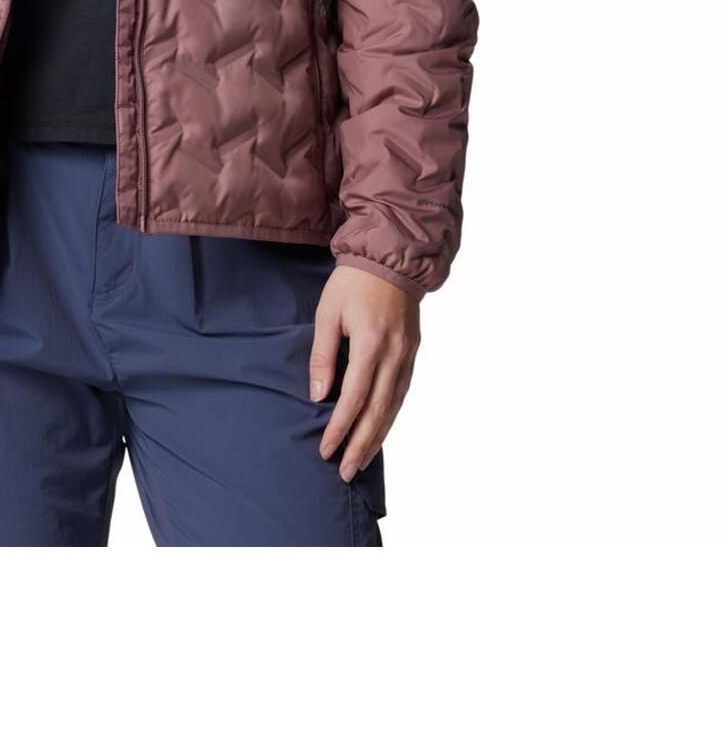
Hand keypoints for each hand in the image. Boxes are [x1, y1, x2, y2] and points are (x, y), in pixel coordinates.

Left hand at [309, 264, 419, 481]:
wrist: (391, 258)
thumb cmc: (353, 282)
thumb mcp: (327, 313)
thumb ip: (323, 355)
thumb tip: (318, 396)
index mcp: (372, 345)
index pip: (354, 399)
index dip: (339, 428)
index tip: (326, 450)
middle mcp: (395, 355)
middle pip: (378, 412)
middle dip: (360, 445)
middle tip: (345, 472)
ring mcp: (408, 356)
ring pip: (394, 407)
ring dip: (378, 437)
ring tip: (361, 461)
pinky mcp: (413, 353)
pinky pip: (402, 394)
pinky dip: (390, 417)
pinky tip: (380, 431)